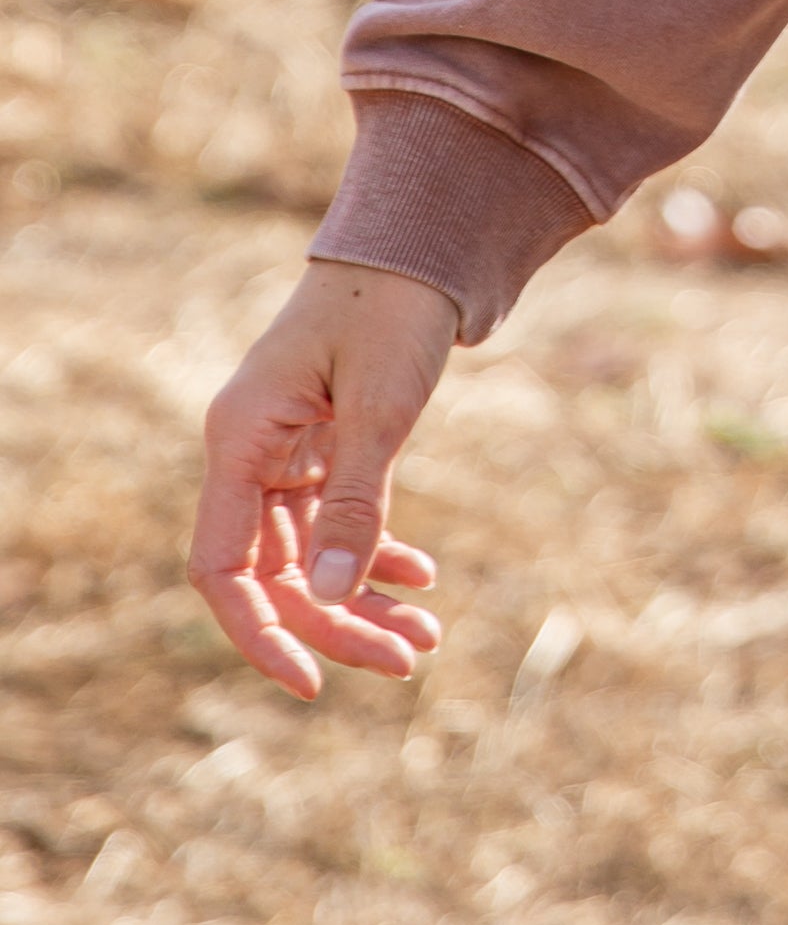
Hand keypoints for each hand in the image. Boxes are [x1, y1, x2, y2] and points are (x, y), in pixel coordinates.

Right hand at [190, 261, 459, 695]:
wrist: (419, 242)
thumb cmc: (393, 309)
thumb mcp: (381, 406)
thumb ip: (357, 501)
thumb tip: (335, 598)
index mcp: (240, 439)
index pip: (223, 568)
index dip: (258, 632)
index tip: (310, 683)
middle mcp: (251, 453)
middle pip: (276, 574)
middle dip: (337, 624)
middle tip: (410, 659)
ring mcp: (285, 453)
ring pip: (311, 557)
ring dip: (362, 599)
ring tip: (426, 636)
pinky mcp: (323, 448)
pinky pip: (337, 524)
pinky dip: (375, 556)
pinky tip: (420, 580)